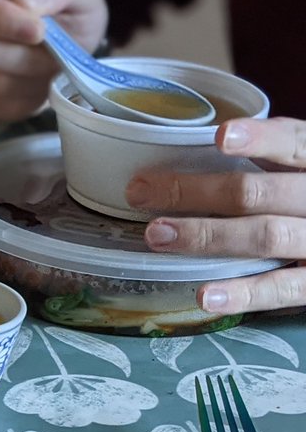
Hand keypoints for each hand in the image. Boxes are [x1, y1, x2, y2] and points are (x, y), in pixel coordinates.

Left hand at [125, 117, 305, 312]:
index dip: (261, 139)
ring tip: (158, 235)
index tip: (220, 136)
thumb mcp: (304, 171)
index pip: (296, 143)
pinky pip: (283, 289)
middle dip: (196, 192)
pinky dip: (243, 293)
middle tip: (142, 192)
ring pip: (266, 237)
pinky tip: (206, 295)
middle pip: (260, 193)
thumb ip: (274, 157)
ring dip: (207, 236)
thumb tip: (201, 143)